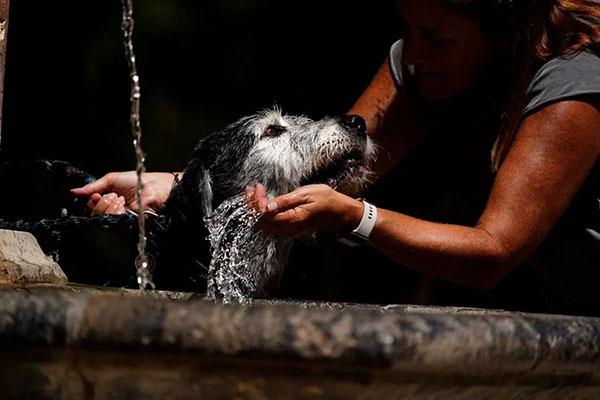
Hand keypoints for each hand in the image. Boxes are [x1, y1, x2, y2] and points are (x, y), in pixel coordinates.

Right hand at [71, 171, 177, 213]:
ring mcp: (119, 219)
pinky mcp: (126, 225)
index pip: (91, 206)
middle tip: (110, 195)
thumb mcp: (110, 180)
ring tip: (120, 198)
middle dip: (99, 203)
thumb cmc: (136, 181)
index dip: (91, 201)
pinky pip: (112, 223)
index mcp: (108, 200)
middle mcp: (112, 211)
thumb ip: (92, 187)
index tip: (97, 194)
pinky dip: (115, 211)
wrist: (153, 187)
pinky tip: (123, 204)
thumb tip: (74, 191)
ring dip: (109, 206)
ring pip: (101, 218)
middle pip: (93, 214)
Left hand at [245, 183, 363, 235]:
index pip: (264, 214)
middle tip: (250, 189)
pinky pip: (271, 223)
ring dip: (257, 209)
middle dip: (252, 205)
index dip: (257, 201)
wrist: (339, 212)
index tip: (258, 187)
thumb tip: (268, 206)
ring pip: (264, 223)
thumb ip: (285, 201)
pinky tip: (264, 202)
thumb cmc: (326, 201)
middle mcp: (287, 228)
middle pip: (261, 221)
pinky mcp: (289, 227)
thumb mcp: (306, 195)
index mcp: (291, 220)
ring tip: (254, 193)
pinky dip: (264, 212)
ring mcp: (288, 229)